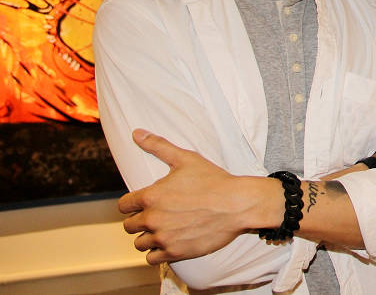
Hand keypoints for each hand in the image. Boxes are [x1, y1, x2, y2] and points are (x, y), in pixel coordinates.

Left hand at [119, 129, 274, 263]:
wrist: (237, 204)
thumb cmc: (213, 180)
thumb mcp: (186, 158)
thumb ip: (158, 146)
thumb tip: (136, 133)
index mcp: (151, 196)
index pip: (123, 206)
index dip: (132, 204)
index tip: (142, 204)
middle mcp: (152, 219)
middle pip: (129, 226)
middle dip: (140, 220)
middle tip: (157, 215)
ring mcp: (163, 237)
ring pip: (140, 243)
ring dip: (148, 237)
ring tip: (163, 229)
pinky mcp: (175, 252)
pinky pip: (152, 258)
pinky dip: (157, 252)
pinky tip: (168, 241)